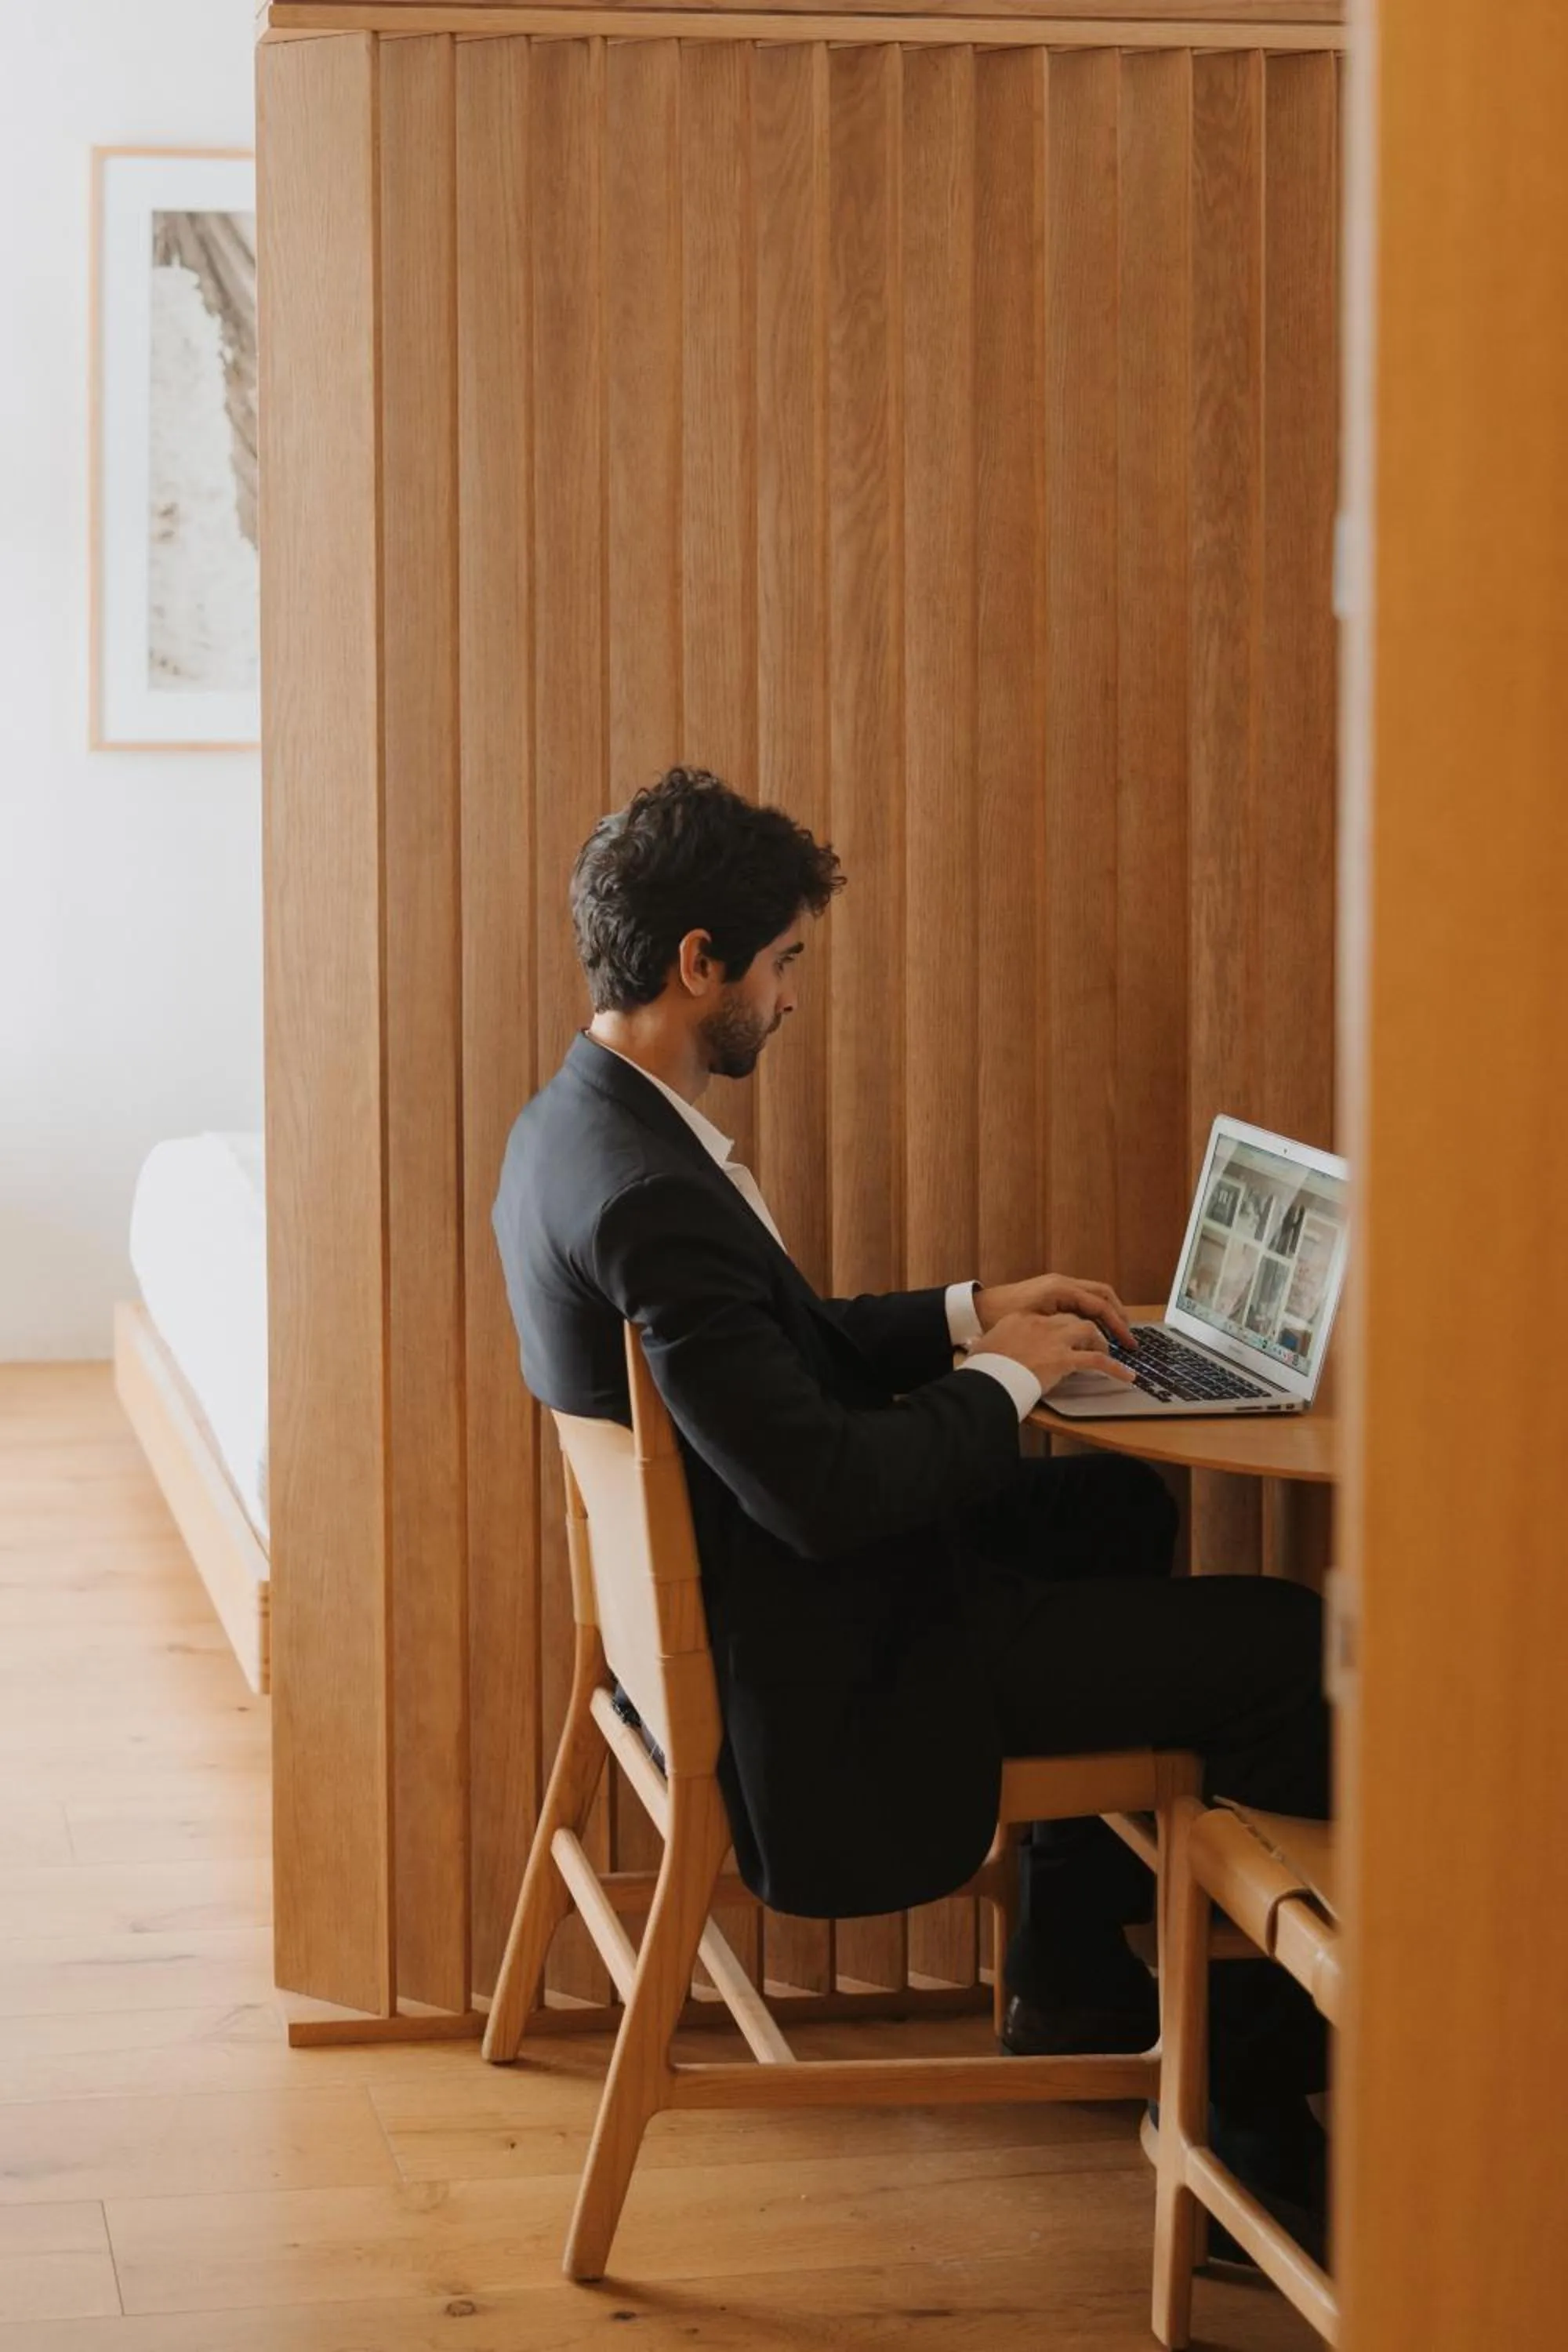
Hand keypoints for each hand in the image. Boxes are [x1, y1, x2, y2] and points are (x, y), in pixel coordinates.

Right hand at [967, 1311, 1136, 1393]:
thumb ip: (994, 1343)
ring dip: (1101, 1342)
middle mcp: (1041, 1324)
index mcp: (1022, 1318)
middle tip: (1098, 1341)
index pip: (1051, 1315)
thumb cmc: (983, 1368)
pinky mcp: (1063, 1359)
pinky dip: (1115, 1368)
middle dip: (1089, 1329)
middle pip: (1074, 1318)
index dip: (1065, 1324)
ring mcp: (1054, 1339)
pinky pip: (1098, 1360)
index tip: (1071, 1333)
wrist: (986, 1379)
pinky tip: (1126, 1376)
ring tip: (1108, 1354)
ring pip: (1089, 1331)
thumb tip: (982, 1348)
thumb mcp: (986, 1348)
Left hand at [974, 1273, 1135, 1350]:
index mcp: (1060, 1288)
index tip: (1127, 1343)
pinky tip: (1096, 1330)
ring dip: (1108, 1314)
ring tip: (1118, 1335)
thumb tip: (1088, 1341)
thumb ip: (1062, 1331)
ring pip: (1094, 1296)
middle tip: (1129, 1338)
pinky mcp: (1053, 1293)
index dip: (1117, 1324)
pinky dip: (1094, 1313)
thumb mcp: (1033, 1324)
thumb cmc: (1000, 1316)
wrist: (977, 1308)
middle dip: (1119, 1315)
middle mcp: (1062, 1283)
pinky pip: (1082, 1300)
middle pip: (1103, 1294)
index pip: (1100, 1304)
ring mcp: (1058, 1287)